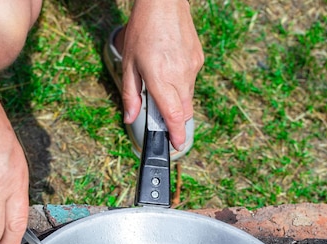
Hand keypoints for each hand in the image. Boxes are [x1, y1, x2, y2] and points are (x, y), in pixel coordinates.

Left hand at [121, 0, 203, 150]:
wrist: (164, 1)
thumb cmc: (143, 29)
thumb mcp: (129, 64)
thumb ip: (130, 95)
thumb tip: (129, 118)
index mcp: (161, 78)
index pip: (173, 115)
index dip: (176, 134)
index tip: (178, 145)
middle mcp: (180, 76)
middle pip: (183, 111)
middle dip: (175, 121)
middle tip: (163, 121)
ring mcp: (192, 68)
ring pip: (187, 97)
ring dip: (176, 101)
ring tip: (161, 83)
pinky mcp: (198, 60)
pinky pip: (190, 82)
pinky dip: (181, 84)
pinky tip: (169, 68)